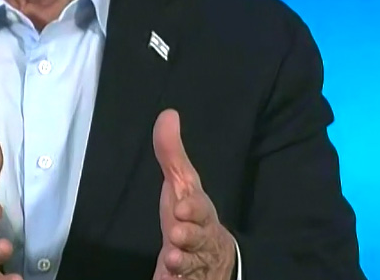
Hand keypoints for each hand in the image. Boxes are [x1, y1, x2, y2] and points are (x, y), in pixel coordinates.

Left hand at [152, 110, 236, 279]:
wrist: (211, 260)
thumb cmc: (191, 217)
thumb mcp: (181, 185)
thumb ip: (171, 154)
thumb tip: (167, 114)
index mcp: (200, 213)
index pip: (200, 208)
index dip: (193, 208)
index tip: (181, 207)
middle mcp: (202, 238)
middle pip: (200, 238)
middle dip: (190, 236)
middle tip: (177, 234)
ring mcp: (196, 263)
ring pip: (194, 264)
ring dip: (184, 263)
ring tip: (173, 260)